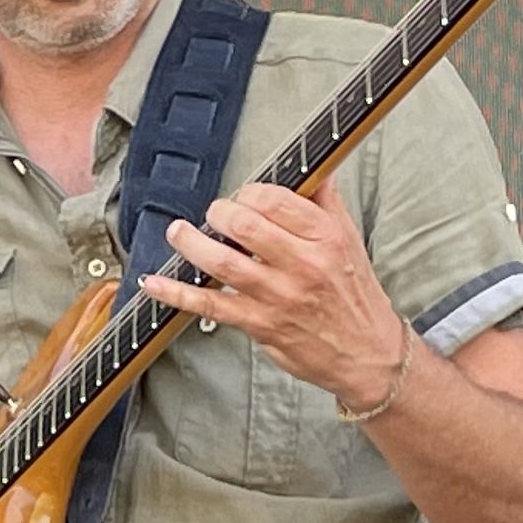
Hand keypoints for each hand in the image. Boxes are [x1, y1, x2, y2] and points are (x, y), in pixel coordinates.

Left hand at [142, 181, 412, 409]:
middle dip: (219, 213)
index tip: (242, 198)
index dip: (248, 193)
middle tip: (214, 215)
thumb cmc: (355, 296)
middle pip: (244, 224)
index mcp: (325, 237)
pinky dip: (176, 293)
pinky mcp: (259, 324)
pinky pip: (209, 304)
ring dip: (190, 242)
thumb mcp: (349, 241)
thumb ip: (326, 203)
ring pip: (221, 260)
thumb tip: (312, 170)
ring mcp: (278, 296)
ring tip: (178, 233)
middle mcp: (302, 264)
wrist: (367, 352)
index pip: (275, 199)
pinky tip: (155, 284)